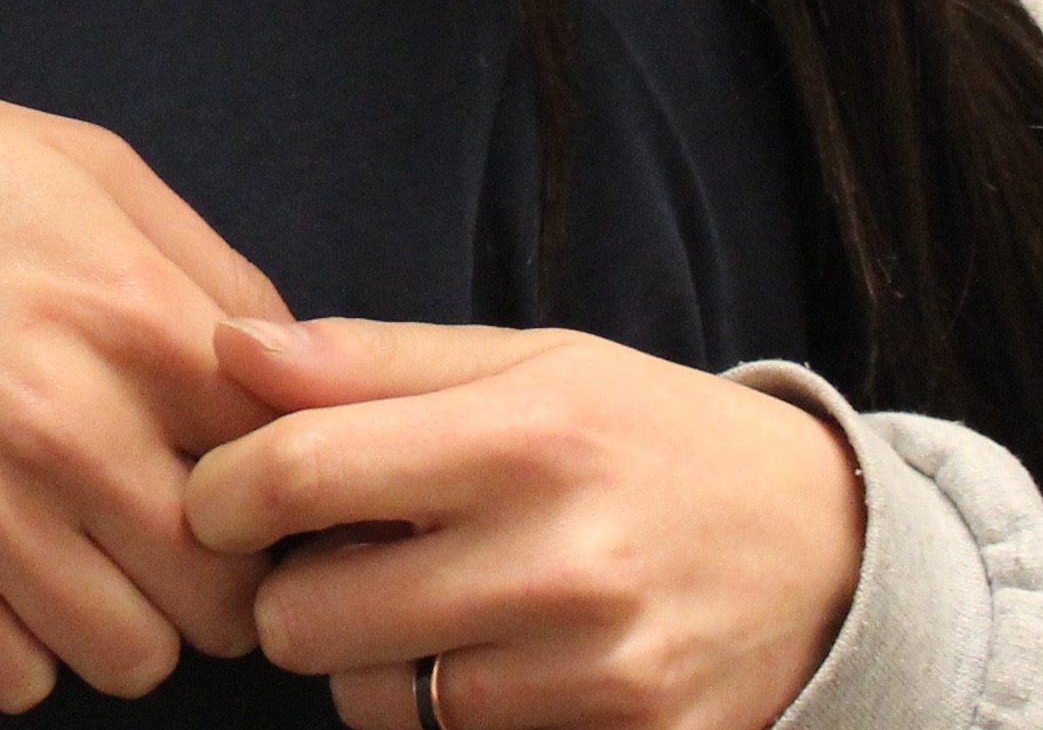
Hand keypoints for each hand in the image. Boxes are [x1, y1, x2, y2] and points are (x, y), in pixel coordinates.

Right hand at [0, 10, 286, 709]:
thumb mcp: (79, 160)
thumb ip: (204, 267)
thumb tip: (288, 371)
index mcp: (133, 308)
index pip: (293, 466)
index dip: (281, 484)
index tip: (246, 481)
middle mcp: (68, 418)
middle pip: (227, 595)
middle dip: (214, 578)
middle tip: (166, 539)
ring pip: (131, 660)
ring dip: (121, 626)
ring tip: (81, 562)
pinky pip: (11, 682)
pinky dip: (19, 651)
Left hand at [184, 320, 859, 729]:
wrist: (826, 549)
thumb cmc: (648, 435)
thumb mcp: (528, 361)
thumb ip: (369, 360)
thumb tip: (226, 349)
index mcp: (522, 438)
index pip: (298, 474)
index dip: (220, 491)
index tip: (217, 496)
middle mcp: (556, 562)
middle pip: (306, 618)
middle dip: (292, 589)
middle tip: (340, 555)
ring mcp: (592, 674)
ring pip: (371, 703)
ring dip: (368, 660)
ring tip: (429, 601)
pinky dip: (445, 713)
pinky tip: (491, 655)